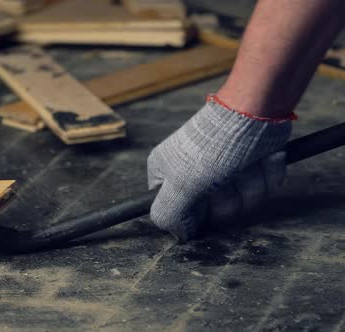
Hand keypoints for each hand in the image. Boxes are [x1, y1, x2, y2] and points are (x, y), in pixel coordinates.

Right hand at [146, 98, 291, 241]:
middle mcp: (192, 175)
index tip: (202, 203)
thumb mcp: (180, 185)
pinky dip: (266, 175)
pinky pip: (262, 189)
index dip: (193, 215)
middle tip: (224, 177)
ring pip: (242, 203)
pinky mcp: (250, 168)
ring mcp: (223, 172)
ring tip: (245, 163)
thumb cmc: (212, 145)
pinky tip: (262, 158)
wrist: (255, 111)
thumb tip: (178, 235)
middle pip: (213, 214)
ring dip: (250, 185)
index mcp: (165, 175)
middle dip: (228, 199)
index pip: (174, 214)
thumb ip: (168, 215)